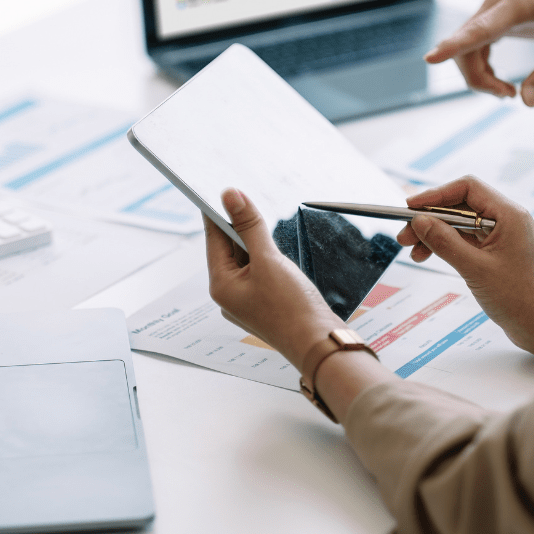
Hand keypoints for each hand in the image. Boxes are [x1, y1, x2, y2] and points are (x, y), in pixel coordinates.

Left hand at [204, 188, 342, 371]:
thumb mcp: (269, 259)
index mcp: (221, 285)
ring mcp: (247, 301)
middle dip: (239, 226)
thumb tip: (230, 196)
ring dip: (254, 240)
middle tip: (246, 198)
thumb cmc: (292, 309)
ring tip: (262, 220)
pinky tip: (276, 249)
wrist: (320, 344)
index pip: (213, 239)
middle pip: (228, 249)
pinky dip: (265, 256)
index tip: (220, 189)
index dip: (217, 212)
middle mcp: (230, 294)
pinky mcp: (265, 303)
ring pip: (245, 259)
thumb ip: (249, 225)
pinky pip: (259, 271)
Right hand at [397, 177, 533, 362]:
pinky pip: (463, 238)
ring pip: (457, 223)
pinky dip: (443, 244)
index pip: (466, 189)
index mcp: (508, 215)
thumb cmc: (520, 299)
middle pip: (459, 205)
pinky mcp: (494, 251)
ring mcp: (500, 235)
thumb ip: (445, 242)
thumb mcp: (476, 269)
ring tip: (412, 250)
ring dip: (433, 233)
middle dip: (429, 217)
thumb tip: (419, 222)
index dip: (435, 195)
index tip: (411, 207)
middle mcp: (505, 219)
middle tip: (405, 235)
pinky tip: (427, 255)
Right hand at [425, 0, 533, 105]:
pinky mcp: (492, 12)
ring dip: (479, 76)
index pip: (482, 29)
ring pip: (465, 47)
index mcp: (525, 1)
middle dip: (479, 79)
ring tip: (510, 92)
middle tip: (510, 96)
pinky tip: (501, 81)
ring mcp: (494, 2)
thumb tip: (525, 100)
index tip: (430, 59)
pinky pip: (471, 44)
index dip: (456, 46)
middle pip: (468, 44)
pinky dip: (480, 68)